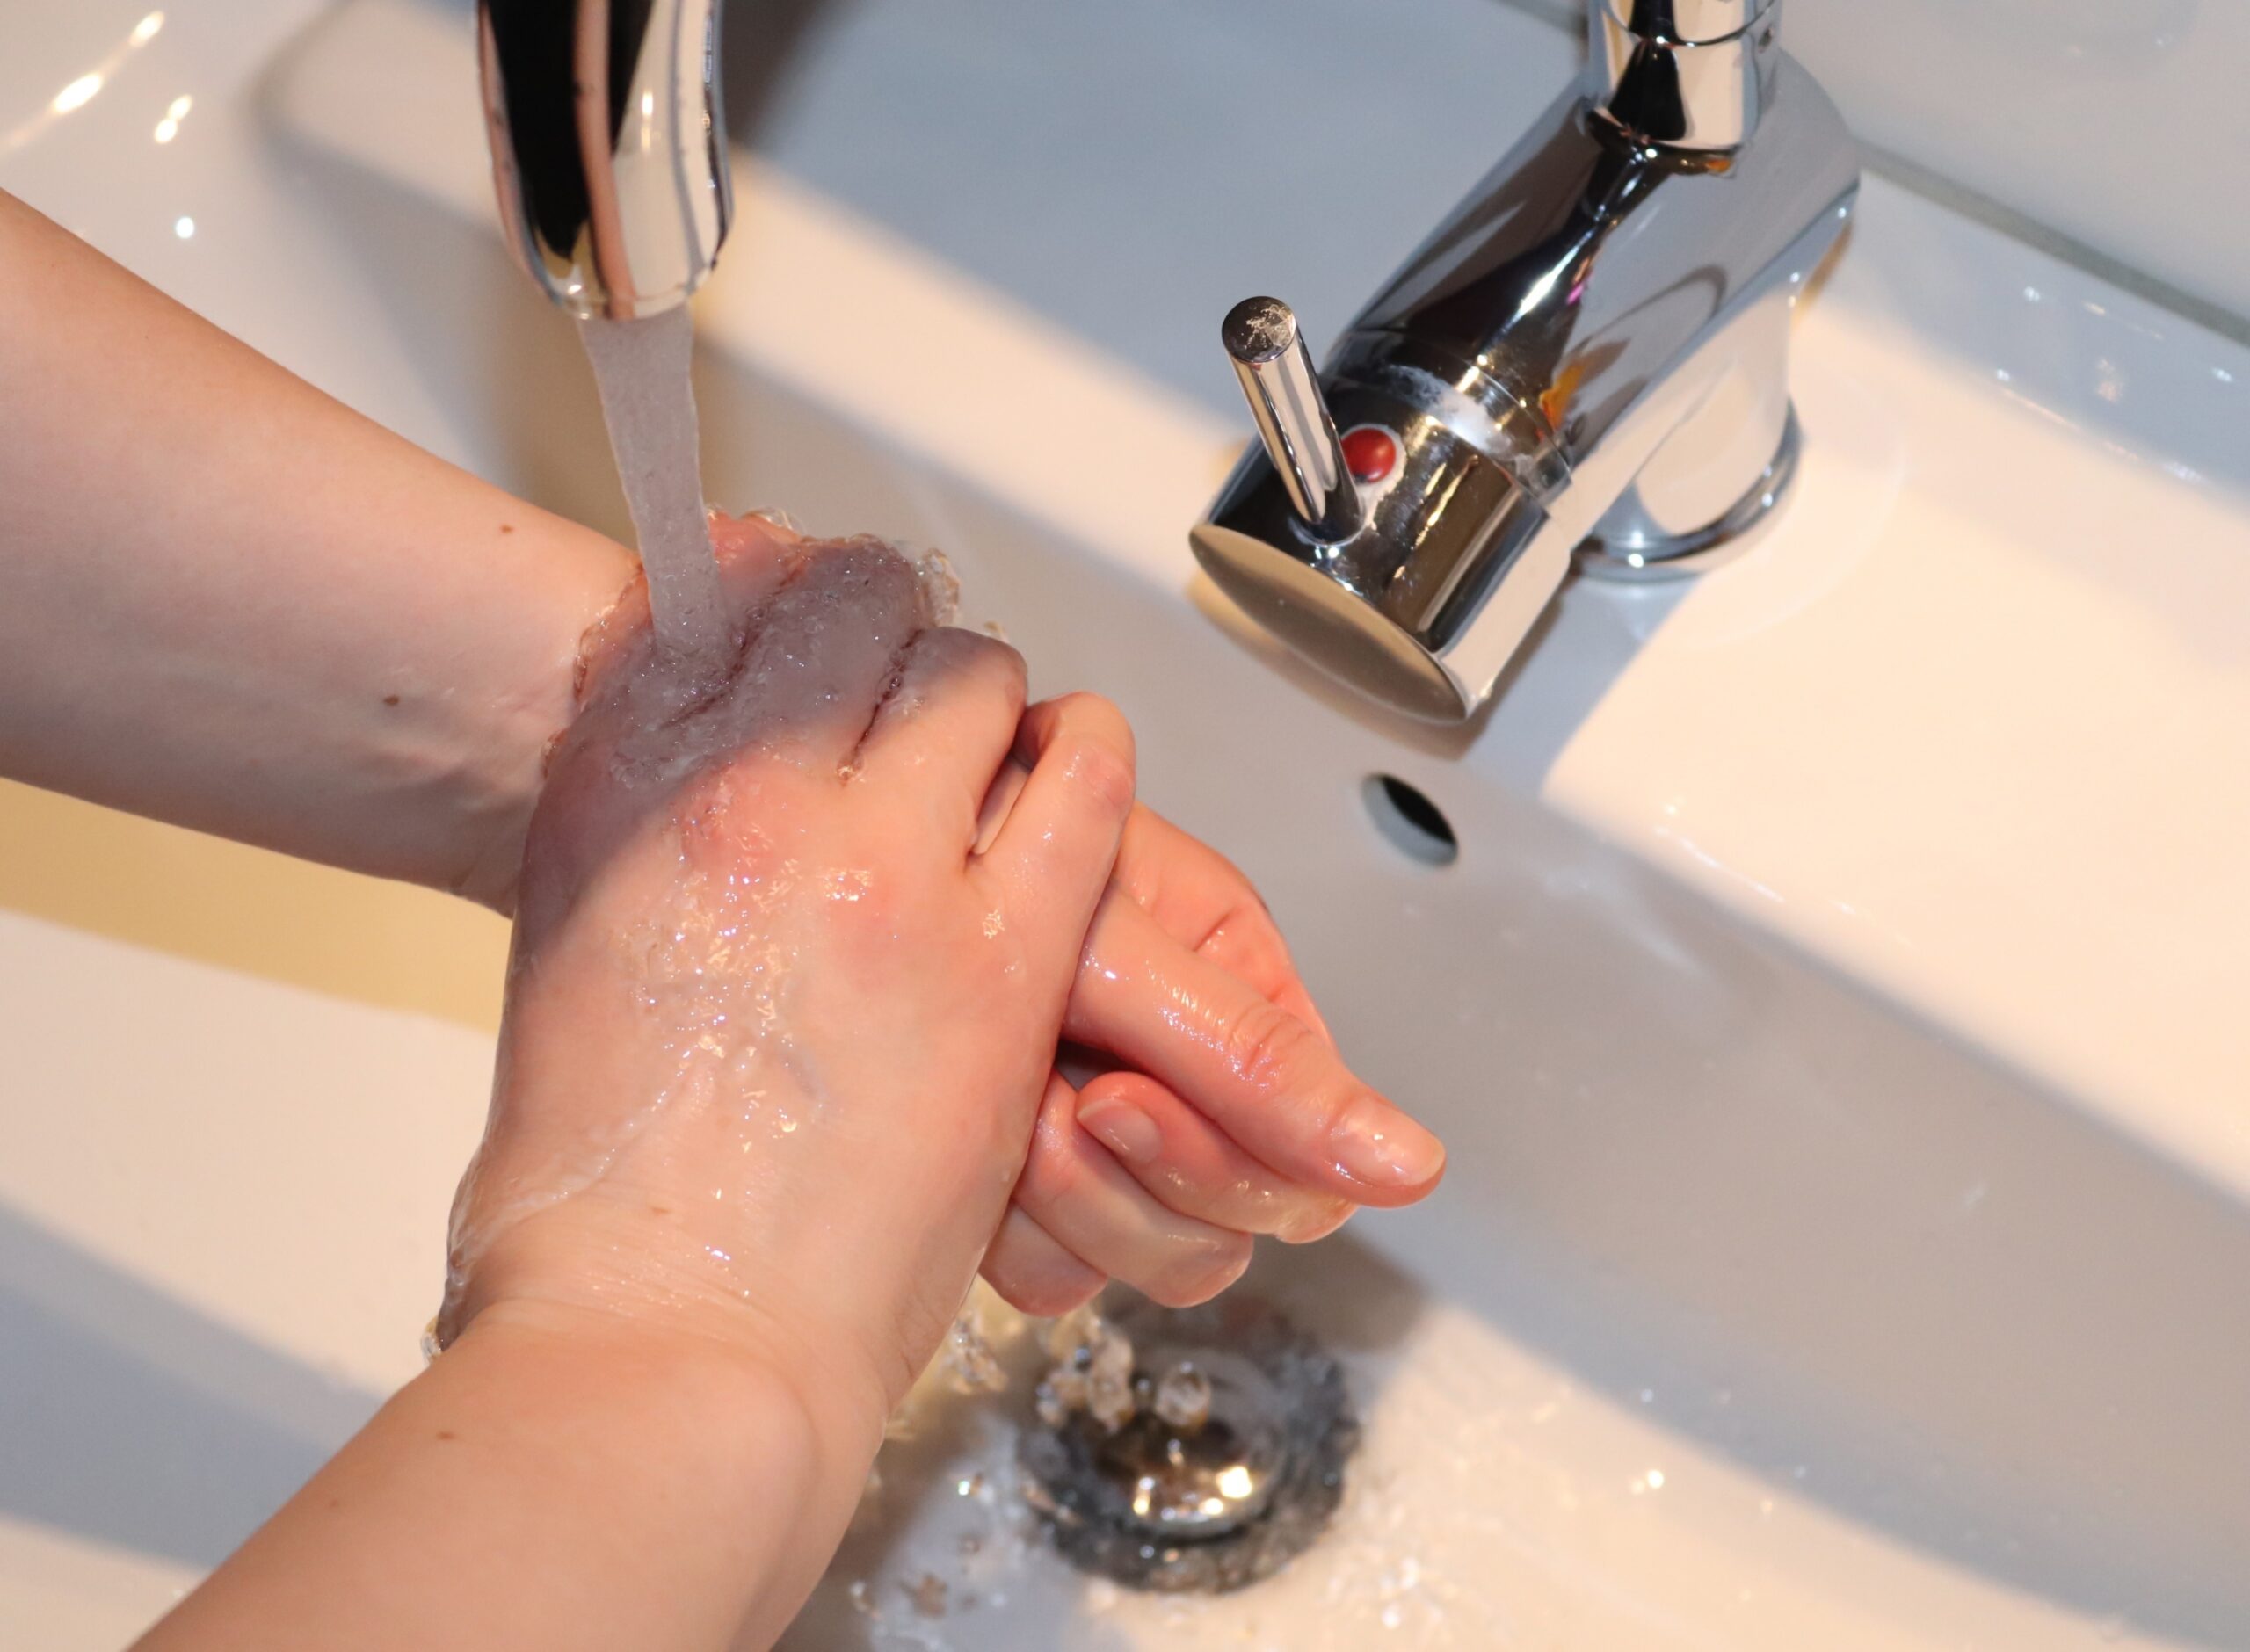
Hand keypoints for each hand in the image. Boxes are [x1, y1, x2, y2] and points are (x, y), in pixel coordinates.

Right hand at [440, 517, 1135, 1413]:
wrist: (666, 1338)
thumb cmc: (597, 1205)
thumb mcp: (573, 971)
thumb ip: (633, 845)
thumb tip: (696, 781)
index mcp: (619, 789)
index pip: (729, 594)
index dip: (796, 606)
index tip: (823, 637)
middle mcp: (746, 796)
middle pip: (868, 621)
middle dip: (899, 657)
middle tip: (915, 723)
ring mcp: (880, 868)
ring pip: (978, 682)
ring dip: (992, 712)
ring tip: (994, 765)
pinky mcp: (1000, 955)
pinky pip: (1084, 784)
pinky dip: (1086, 769)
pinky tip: (1073, 797)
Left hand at [982, 804, 1444, 1314]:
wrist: (861, 843)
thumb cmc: (980, 840)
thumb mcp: (1124, 951)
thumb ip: (1261, 1065)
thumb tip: (1413, 1167)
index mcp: (1242, 1001)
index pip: (1303, 1170)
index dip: (1214, 1160)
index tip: (1124, 1101)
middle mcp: (1187, 1074)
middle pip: (1222, 1229)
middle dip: (1127, 1177)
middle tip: (1061, 1096)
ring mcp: (1107, 1135)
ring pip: (1135, 1257)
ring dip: (1055, 1195)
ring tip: (999, 1096)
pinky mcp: (1031, 1185)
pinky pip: (1048, 1272)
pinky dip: (999, 1220)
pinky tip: (957, 1135)